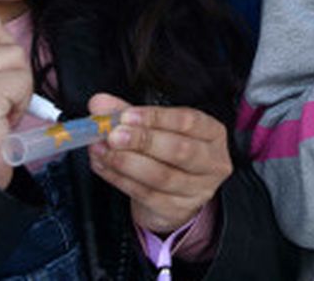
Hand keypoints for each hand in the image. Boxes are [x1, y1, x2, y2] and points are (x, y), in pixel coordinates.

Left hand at [87, 93, 231, 233]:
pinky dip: (120, 179)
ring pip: (161, 176)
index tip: (127, 116)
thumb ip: (128, 113)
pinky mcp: (177, 209)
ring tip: (102, 151)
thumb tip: (101, 103)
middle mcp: (211, 162)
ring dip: (126, 162)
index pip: (189, 121)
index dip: (157, 118)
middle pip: (179, 151)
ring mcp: (197, 189)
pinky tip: (105, 167)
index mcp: (212, 134)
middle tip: (113, 135)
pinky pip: (145, 194)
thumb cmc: (168, 154)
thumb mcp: (154, 128)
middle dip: (142, 141)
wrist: (173, 194)